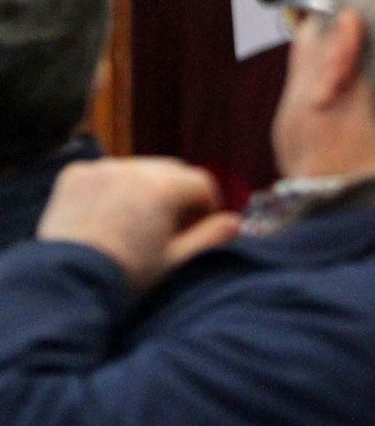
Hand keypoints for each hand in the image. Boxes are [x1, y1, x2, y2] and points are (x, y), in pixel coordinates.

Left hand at [36, 158, 240, 294]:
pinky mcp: (75, 174)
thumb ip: (211, 238)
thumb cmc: (124, 276)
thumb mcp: (175, 262)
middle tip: (167, 227)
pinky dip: (112, 187)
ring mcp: (102, 168)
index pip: (202, 183)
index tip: (198, 228)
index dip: (206, 206)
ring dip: (145, 188)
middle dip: (176, 194)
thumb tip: (236, 222)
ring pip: (139, 169)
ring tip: (134, 223)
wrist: (62, 283)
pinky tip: (108, 214)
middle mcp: (135, 167)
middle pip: (172, 171)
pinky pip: (107, 172)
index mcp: (165, 186)